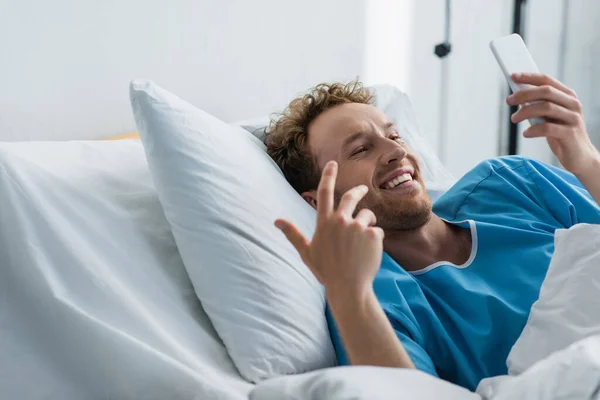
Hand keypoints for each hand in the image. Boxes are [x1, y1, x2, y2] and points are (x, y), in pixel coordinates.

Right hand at [274, 161, 383, 297]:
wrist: (348, 288)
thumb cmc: (326, 271)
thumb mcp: (306, 252)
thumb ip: (293, 233)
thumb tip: (276, 221)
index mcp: (324, 222)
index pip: (324, 192)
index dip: (328, 176)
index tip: (332, 163)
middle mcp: (341, 220)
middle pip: (351, 196)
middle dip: (358, 191)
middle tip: (362, 190)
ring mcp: (358, 227)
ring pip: (367, 215)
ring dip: (367, 223)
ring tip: (362, 242)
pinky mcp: (373, 234)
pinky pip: (377, 230)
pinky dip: (375, 239)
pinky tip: (368, 253)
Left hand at [508, 73, 599, 175]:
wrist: (580, 157)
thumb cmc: (560, 135)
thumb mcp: (550, 117)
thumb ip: (539, 106)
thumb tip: (517, 96)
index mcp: (568, 96)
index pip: (547, 80)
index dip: (529, 77)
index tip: (513, 76)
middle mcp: (573, 104)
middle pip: (546, 92)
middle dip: (524, 94)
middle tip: (508, 101)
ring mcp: (573, 118)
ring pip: (546, 108)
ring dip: (525, 112)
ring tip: (513, 119)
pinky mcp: (570, 134)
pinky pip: (548, 128)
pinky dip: (533, 130)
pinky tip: (526, 134)